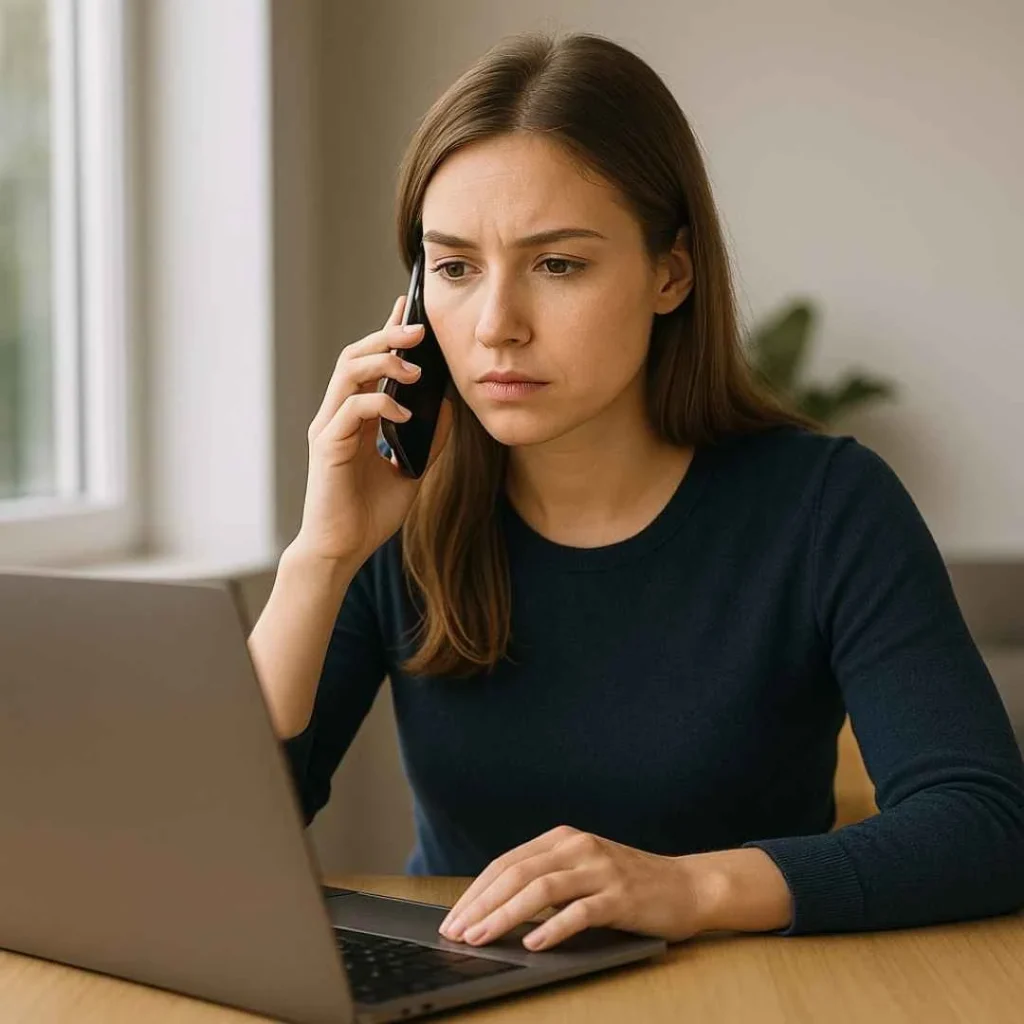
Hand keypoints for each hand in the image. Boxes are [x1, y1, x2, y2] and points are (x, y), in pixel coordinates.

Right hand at [296, 294, 452, 564]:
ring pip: (347, 372)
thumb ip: (427, 439)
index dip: (386, 333)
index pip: (368, 363)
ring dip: (382, 361)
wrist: (343, 550)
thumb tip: (448, 406)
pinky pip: (352, 410)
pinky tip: (404, 412)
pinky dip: (379, 403)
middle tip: (419, 328)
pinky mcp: (327, 446)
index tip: (408, 309)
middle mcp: (337, 416)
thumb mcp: (412, 470)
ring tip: (414, 365)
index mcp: (354, 417)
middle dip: (387, 336)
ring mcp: (329, 428)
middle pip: (355, 356)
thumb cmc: (369, 514)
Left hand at [437, 825, 705, 951]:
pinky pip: (580, 911)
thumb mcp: (582, 872)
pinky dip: (552, 928)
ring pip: (541, 889)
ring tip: (482, 938)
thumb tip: (492, 911)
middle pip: (517, 873)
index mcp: (562, 839)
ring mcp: (600, 869)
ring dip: (506, 916)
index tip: (453, 918)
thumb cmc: (628, 885)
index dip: (476, 892)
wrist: (687, 886)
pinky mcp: (621, 895)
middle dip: (482, 905)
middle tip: (457, 933)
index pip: (507, 863)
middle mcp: (578, 847)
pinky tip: (533, 944)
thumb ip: (546, 880)